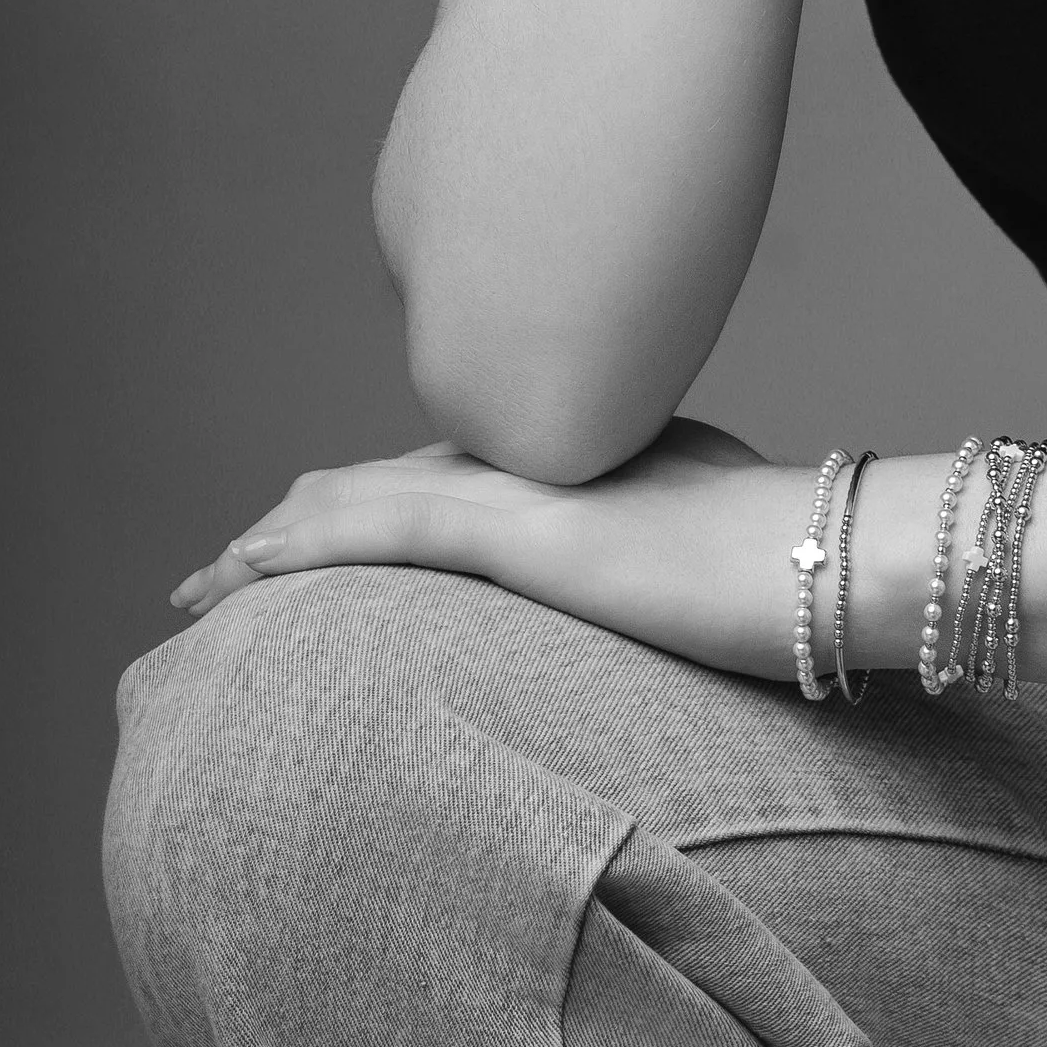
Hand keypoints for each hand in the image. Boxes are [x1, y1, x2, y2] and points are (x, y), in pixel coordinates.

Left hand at [168, 418, 805, 679]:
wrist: (838, 556)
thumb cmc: (804, 573)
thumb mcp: (717, 557)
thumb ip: (662, 560)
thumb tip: (654, 591)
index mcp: (584, 460)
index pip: (448, 483)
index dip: (370, 511)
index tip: (316, 549)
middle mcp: (545, 455)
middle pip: (391, 480)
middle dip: (304, 523)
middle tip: (232, 569)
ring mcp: (531, 485)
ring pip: (367, 498)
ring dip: (278, 540)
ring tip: (209, 583)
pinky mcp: (523, 528)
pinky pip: (382, 530)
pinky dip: (304, 546)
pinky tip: (248, 568)